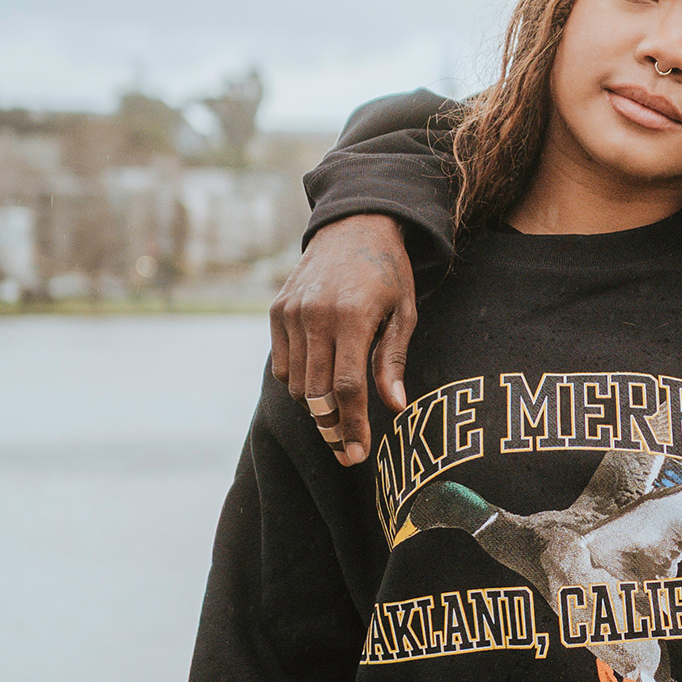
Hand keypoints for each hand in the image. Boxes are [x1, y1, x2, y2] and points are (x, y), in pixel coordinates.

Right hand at [269, 215, 417, 463]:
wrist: (354, 226)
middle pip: (317, 392)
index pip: (347, 387)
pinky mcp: (276, 311)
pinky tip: (321, 381)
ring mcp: (291, 313)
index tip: (358, 455)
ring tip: (338, 416)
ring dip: (316, 406)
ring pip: (296, 383)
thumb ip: (393, 360)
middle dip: (331, 428)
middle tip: (346, 452)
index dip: (351, 427)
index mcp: (352, 316)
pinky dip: (299, 382)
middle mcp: (315, 315)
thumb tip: (395, 407)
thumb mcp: (405, 313)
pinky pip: (283, 364)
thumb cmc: (389, 274)